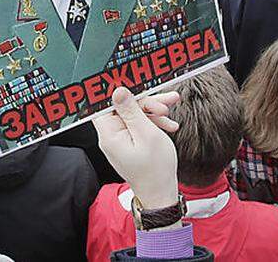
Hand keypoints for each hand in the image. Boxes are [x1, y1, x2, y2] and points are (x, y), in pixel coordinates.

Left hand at [92, 86, 180, 209]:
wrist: (162, 194)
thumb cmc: (155, 170)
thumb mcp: (147, 134)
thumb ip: (132, 111)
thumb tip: (118, 91)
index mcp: (109, 134)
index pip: (106, 104)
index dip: (120, 92)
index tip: (134, 82)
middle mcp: (111, 136)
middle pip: (124, 107)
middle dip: (146, 102)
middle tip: (166, 101)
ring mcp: (120, 140)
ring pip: (134, 115)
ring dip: (153, 112)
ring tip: (171, 112)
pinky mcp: (130, 143)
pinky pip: (138, 126)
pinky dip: (153, 123)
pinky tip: (169, 126)